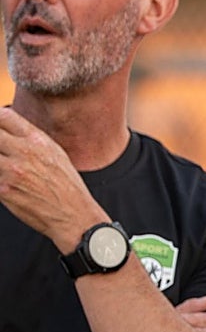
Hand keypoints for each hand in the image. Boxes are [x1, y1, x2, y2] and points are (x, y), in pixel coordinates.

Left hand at [0, 107, 103, 248]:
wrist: (74, 215)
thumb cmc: (67, 187)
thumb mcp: (56, 154)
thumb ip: (31, 140)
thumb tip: (10, 129)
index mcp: (38, 140)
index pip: (4, 116)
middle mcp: (24, 152)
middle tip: (2, 152)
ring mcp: (12, 170)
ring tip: (5, 167)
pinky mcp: (3, 190)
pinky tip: (5, 182)